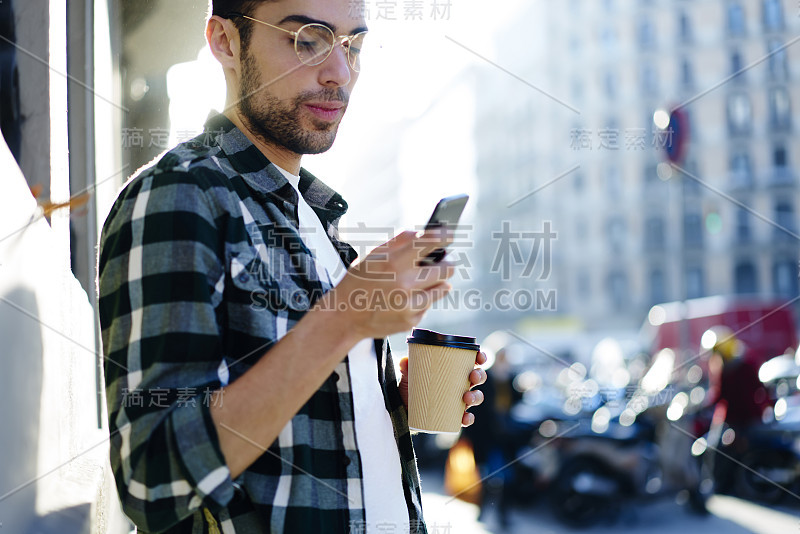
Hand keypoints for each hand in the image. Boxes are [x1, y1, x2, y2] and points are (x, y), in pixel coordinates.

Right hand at [325, 229, 454, 339]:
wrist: (344, 316)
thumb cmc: (357, 282)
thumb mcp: (372, 255)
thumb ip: (399, 240)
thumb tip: (423, 232)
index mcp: (394, 262)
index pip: (430, 242)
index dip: (444, 235)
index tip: (449, 233)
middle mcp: (405, 283)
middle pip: (447, 269)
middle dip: (446, 262)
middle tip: (442, 261)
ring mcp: (409, 304)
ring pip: (443, 288)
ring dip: (436, 282)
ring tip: (420, 281)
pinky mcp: (411, 320)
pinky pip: (428, 305)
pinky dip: (422, 300)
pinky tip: (405, 299)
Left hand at [398, 351, 487, 426]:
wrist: (402, 411)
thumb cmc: (410, 389)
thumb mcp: (407, 376)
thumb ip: (405, 367)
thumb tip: (404, 360)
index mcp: (453, 370)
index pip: (471, 361)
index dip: (480, 358)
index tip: (479, 357)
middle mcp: (459, 385)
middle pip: (478, 378)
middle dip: (480, 376)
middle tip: (472, 376)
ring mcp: (458, 401)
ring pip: (476, 397)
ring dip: (476, 396)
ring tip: (466, 397)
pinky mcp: (453, 417)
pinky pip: (466, 418)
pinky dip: (468, 418)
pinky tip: (465, 417)